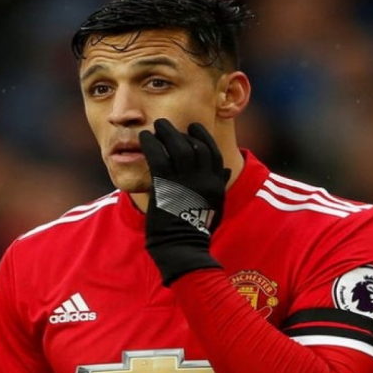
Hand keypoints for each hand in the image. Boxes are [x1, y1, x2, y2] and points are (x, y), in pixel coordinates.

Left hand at [139, 118, 229, 285]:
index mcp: (216, 185)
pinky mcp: (166, 186)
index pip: (213, 153)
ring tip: (156, 125)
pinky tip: (144, 138)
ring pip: (178, 147)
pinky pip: (159, 157)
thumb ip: (219, 184)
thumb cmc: (196, 230)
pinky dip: (151, 144)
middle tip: (168, 124)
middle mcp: (204, 180)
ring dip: (166, 132)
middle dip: (182, 131)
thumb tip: (228, 168)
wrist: (181, 248)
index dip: (203, 137)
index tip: (193, 128)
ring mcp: (185, 182)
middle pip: (195, 146)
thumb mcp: (215, 207)